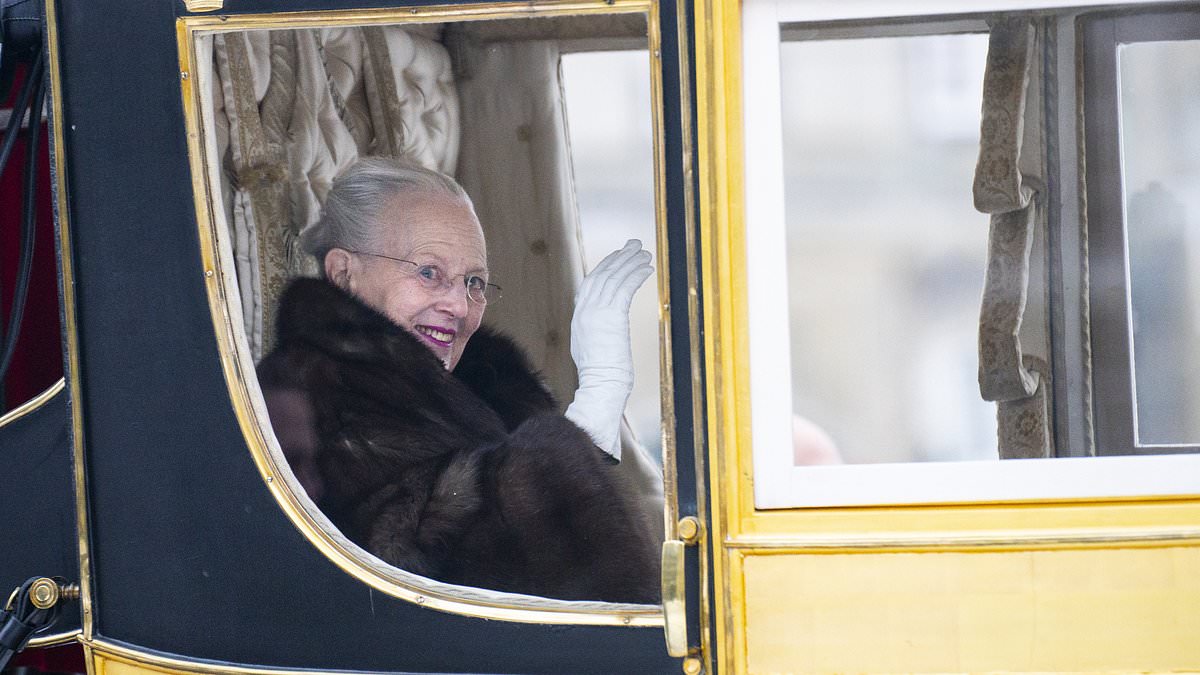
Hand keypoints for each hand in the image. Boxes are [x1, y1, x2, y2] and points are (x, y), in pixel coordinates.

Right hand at [564, 240, 653, 458]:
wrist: (601, 386)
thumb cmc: (603, 377)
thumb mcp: (592, 349)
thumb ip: (597, 332)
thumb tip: (608, 328)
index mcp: (579, 318)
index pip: (590, 284)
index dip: (605, 268)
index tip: (618, 257)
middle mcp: (585, 311)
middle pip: (601, 275)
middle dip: (619, 258)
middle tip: (634, 245)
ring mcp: (596, 313)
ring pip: (614, 278)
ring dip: (630, 262)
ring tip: (645, 252)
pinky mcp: (611, 316)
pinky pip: (625, 288)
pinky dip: (636, 275)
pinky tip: (647, 269)